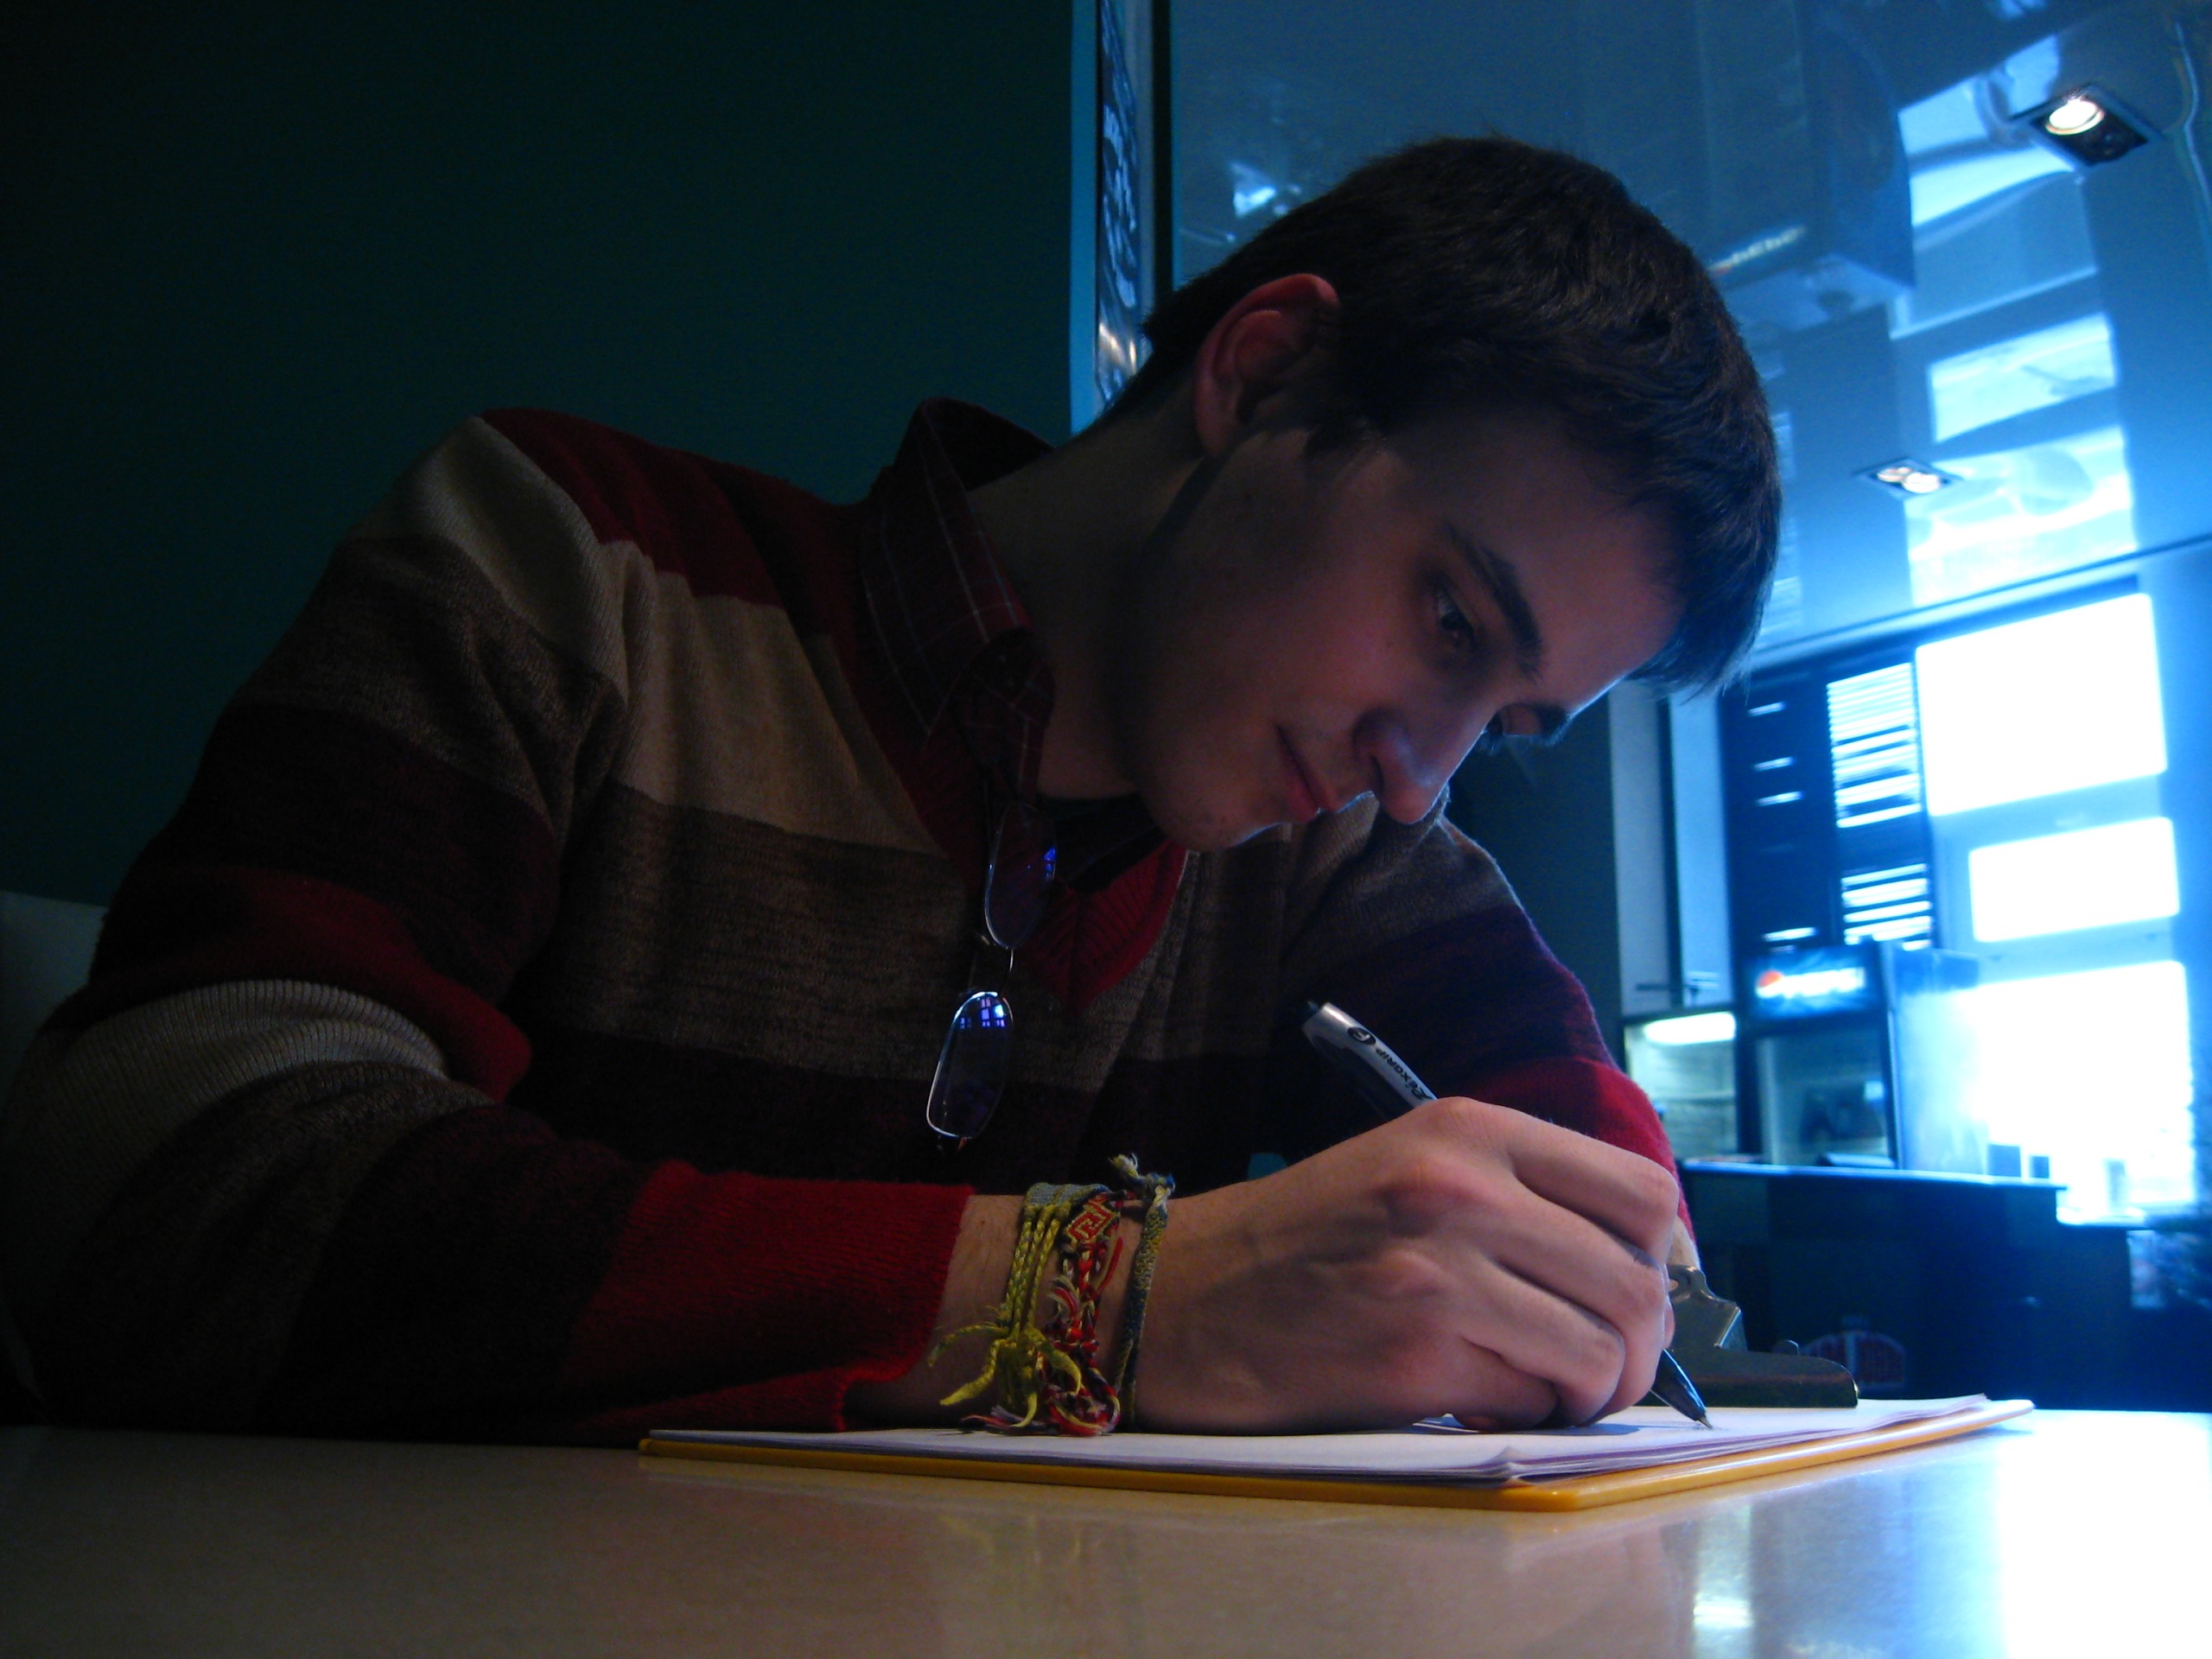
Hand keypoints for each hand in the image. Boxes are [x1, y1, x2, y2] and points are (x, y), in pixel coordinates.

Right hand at [1131, 1095, 1678, 1431]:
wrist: (1178, 1295)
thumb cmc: (1298, 1243)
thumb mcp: (1408, 1167)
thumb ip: (1513, 1192)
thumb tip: (1636, 1264)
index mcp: (1468, 1130)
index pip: (1643, 1191)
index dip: (1665, 1259)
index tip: (1644, 1293)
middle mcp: (1461, 1189)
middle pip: (1637, 1283)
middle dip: (1639, 1348)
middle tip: (1604, 1369)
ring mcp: (1439, 1271)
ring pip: (1599, 1350)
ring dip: (1591, 1391)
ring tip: (1551, 1394)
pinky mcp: (1413, 1356)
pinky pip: (1531, 1400)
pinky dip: (1527, 1415)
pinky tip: (1485, 1401)